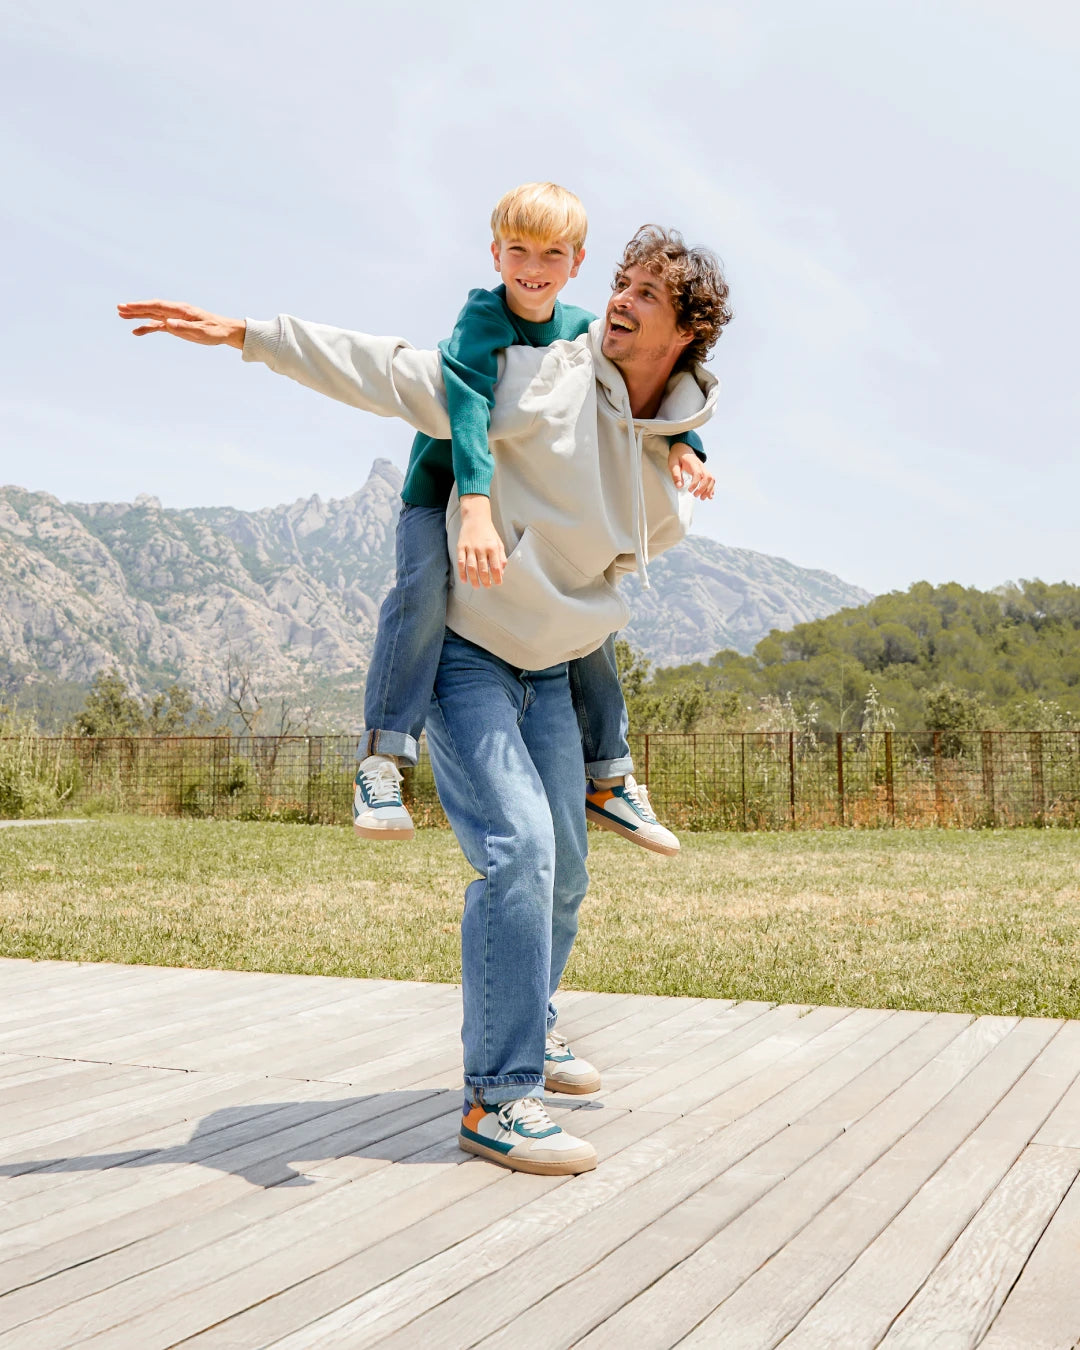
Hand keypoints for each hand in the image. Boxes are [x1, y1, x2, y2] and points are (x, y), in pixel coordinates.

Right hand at [117, 300, 245, 348]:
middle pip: (152, 308)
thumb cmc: (215, 330)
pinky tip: (137, 331)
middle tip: (119, 308)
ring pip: (153, 315)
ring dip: (138, 315)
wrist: (225, 331)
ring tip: (121, 315)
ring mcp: (175, 318)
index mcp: (181, 309)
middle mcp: (175, 311)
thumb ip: (185, 327)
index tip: (128, 306)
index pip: (158, 306)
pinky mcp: (176, 325)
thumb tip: (168, 323)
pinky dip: (147, 327)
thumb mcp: (202, 331)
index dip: (142, 306)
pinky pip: (158, 325)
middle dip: (135, 308)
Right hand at [457, 495, 506, 587]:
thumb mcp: (499, 542)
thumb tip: (502, 571)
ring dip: (474, 579)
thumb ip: (501, 557)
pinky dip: (462, 572)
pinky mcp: (461, 547)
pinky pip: (461, 562)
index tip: (498, 583)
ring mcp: (470, 548)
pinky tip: (464, 580)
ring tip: (476, 586)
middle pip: (483, 569)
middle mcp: (481, 548)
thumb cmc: (488, 531)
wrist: (475, 517)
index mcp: (492, 547)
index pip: (496, 566)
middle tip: (487, 586)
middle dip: (485, 580)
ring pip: (471, 567)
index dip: (497, 577)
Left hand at [668, 444, 714, 500]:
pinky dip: (711, 488)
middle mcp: (701, 466)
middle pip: (707, 477)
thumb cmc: (677, 456)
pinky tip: (710, 496)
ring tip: (702, 498)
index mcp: (693, 463)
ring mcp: (704, 468)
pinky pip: (711, 480)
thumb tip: (679, 486)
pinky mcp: (705, 471)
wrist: (683, 448)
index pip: (698, 474)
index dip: (695, 483)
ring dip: (708, 489)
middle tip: (695, 495)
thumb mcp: (673, 463)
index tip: (690, 490)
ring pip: (711, 479)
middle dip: (703, 488)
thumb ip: (676, 474)